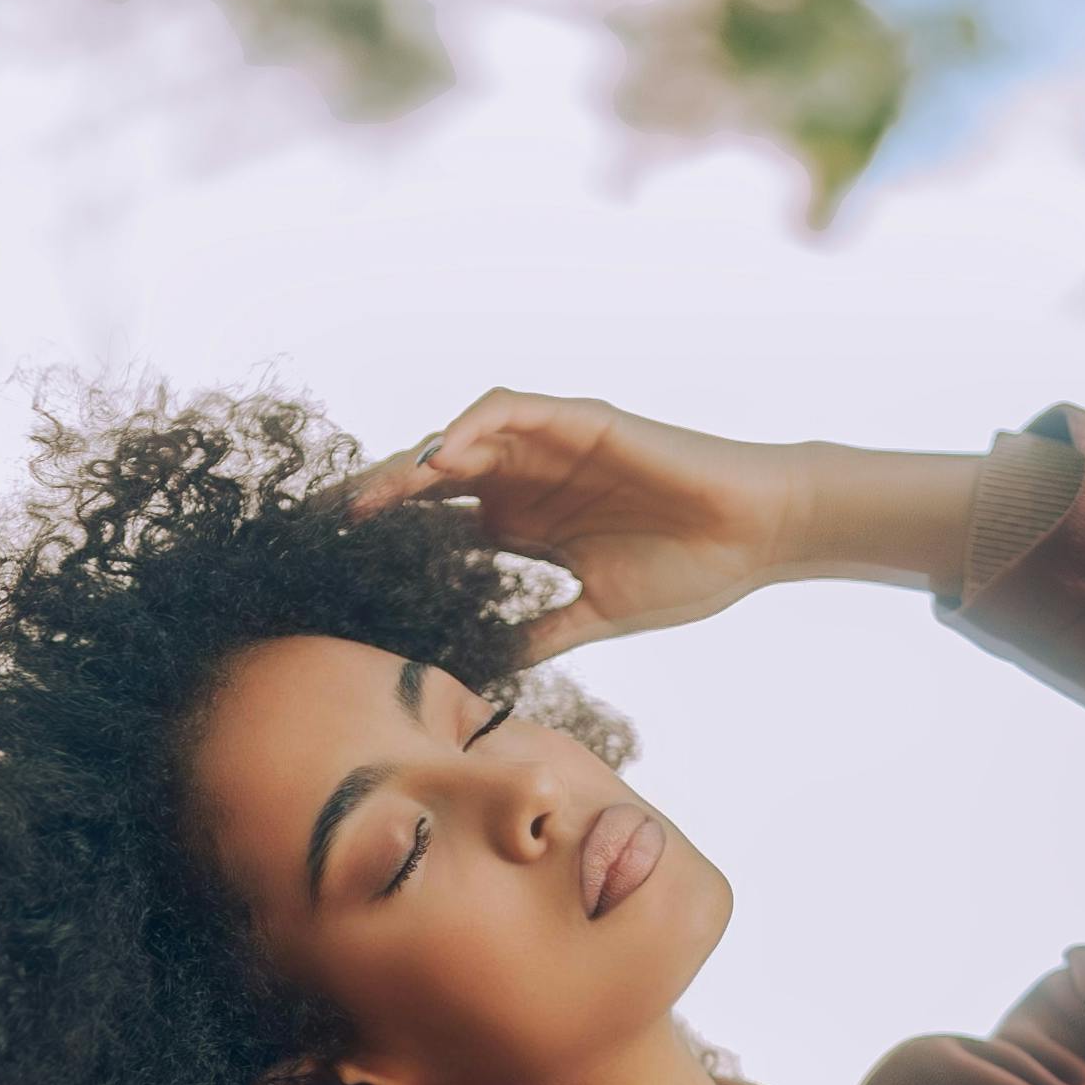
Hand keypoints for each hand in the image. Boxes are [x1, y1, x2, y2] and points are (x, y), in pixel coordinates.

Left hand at [348, 391, 807, 662]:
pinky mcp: (580, 420)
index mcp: (526, 526)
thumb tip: (489, 673)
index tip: (343, 570)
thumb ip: (541, 635)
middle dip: (381, 499)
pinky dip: (472, 427)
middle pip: (434, 480)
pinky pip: (512, 411)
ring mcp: (551, 448)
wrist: (756, 535)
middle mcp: (528, 482)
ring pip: (462, 440)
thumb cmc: (691, 570)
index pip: (439, 527)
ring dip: (413, 463)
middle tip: (328, 528)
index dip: (392, 542)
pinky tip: (441, 458)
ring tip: (370, 496)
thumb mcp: (597, 616)